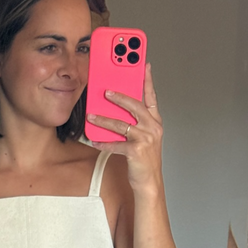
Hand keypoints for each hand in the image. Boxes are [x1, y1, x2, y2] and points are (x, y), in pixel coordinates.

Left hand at [86, 63, 162, 190]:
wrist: (149, 183)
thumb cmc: (145, 160)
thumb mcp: (144, 138)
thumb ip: (135, 123)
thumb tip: (116, 110)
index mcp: (156, 122)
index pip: (151, 97)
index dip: (147, 80)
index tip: (143, 65)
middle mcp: (153, 128)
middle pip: (135, 106)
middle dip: (119, 97)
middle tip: (106, 91)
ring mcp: (145, 139)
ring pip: (121, 124)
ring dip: (104, 119)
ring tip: (92, 116)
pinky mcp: (136, 151)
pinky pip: (116, 144)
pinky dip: (104, 142)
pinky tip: (94, 140)